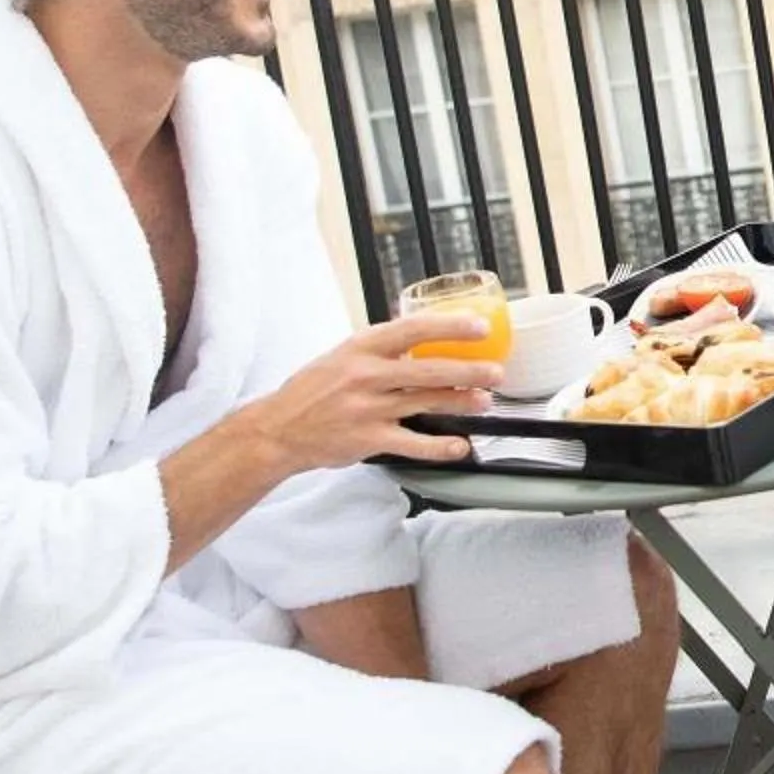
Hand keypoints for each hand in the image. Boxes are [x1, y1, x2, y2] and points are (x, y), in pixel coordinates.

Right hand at [244, 314, 503, 472]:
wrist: (278, 429)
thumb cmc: (313, 390)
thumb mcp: (343, 355)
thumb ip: (381, 348)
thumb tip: (425, 336)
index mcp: (362, 347)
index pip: (413, 329)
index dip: (450, 327)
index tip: (480, 327)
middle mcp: (366, 375)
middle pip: (428, 369)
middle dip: (469, 371)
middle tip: (496, 371)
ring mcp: (367, 409)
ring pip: (426, 403)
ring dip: (462, 403)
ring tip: (485, 402)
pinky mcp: (368, 439)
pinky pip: (413, 443)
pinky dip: (441, 446)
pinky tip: (460, 445)